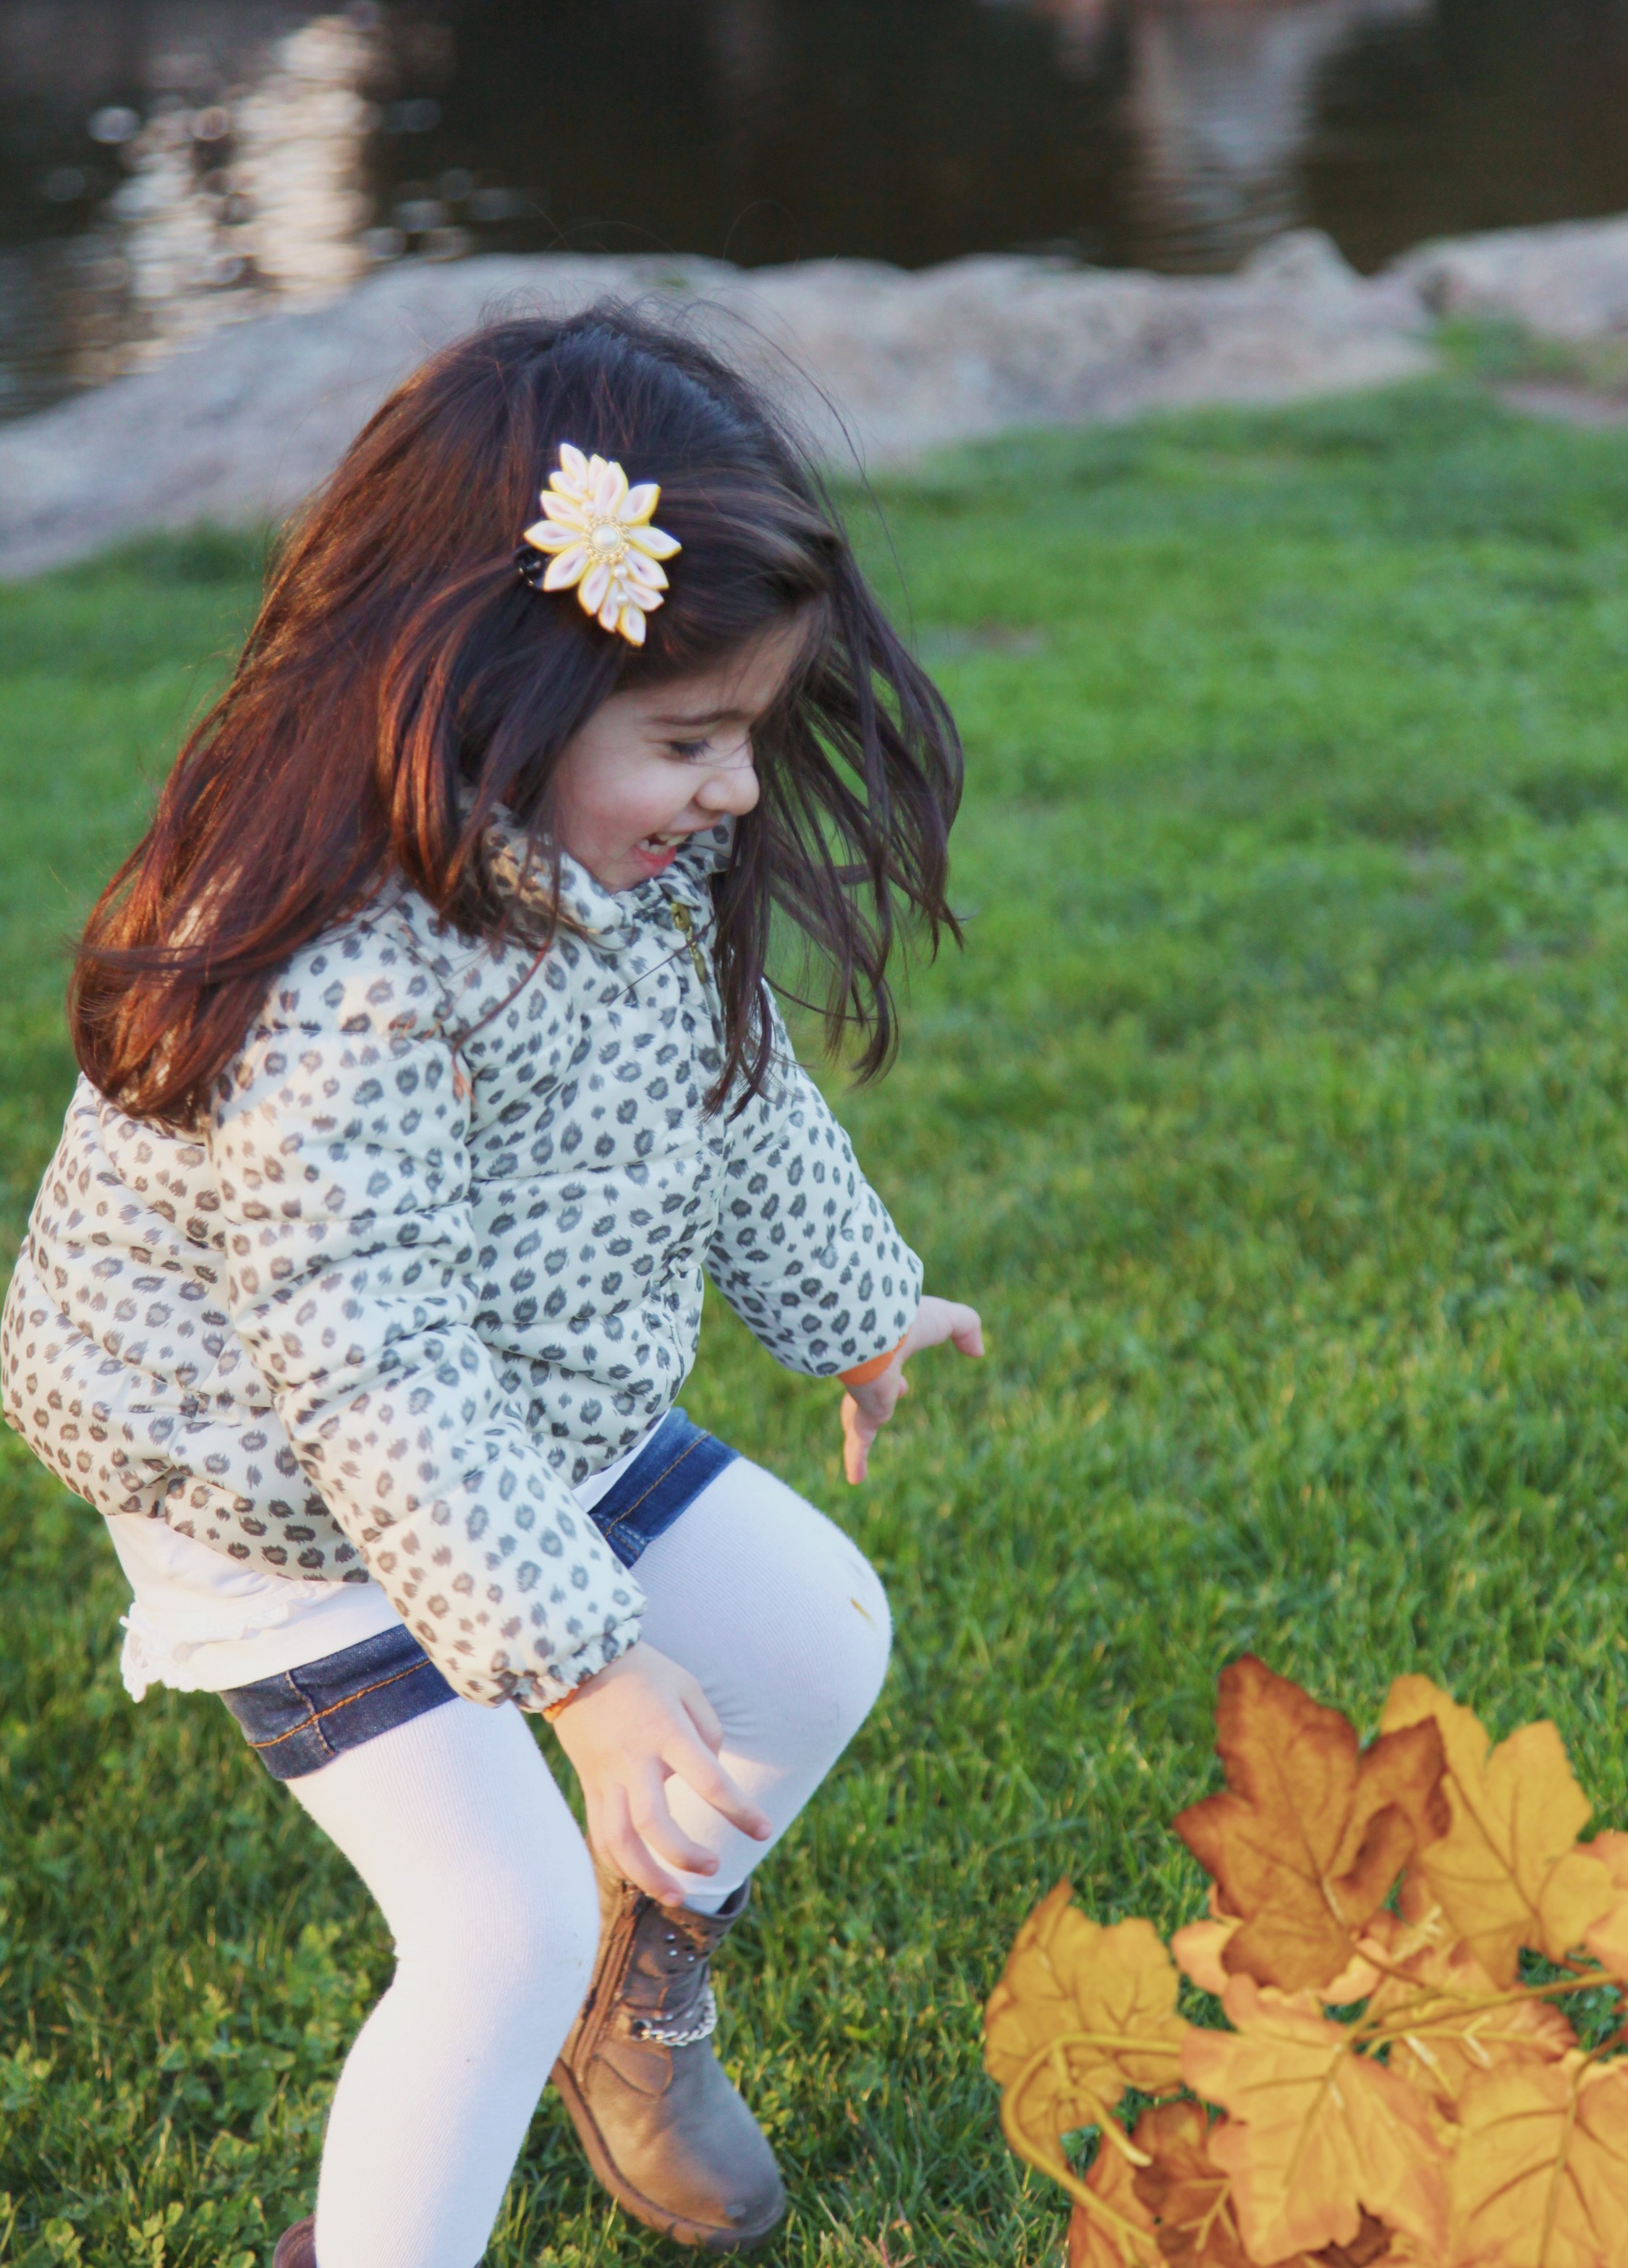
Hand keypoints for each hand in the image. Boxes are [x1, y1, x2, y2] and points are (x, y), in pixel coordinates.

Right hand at [548, 1642, 770, 1904]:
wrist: (577, 1662)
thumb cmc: (643, 1672)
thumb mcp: (686, 1686)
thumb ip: (708, 1729)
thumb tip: (713, 1768)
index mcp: (666, 1732)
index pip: (709, 1780)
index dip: (740, 1810)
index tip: (763, 1830)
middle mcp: (634, 1760)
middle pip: (654, 1823)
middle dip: (684, 1854)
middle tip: (713, 1867)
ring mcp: (607, 1776)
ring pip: (619, 1840)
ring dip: (647, 1875)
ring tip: (676, 1896)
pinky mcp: (590, 1785)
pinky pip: (600, 1833)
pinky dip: (619, 1863)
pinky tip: (641, 1879)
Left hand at [840, 1294, 983, 1484]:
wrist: (874, 1331)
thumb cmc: (908, 1320)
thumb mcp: (946, 1319)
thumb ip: (965, 1326)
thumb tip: (979, 1352)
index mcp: (882, 1351)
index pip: (884, 1369)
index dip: (892, 1380)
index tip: (900, 1386)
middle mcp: (867, 1375)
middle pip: (864, 1397)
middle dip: (868, 1405)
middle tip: (868, 1424)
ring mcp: (862, 1397)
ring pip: (857, 1421)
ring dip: (856, 1436)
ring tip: (855, 1458)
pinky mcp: (865, 1415)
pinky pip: (861, 1441)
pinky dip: (857, 1459)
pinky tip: (854, 1479)